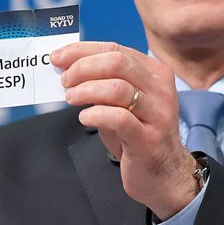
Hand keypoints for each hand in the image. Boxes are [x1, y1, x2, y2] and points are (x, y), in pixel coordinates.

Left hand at [51, 41, 198, 219]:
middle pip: (117, 63)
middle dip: (83, 68)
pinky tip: (85, 118)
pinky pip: (118, 118)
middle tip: (65, 81)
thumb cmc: (139, 136)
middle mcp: (160, 90)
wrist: (165, 174)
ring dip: (86, 90)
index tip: (58, 57)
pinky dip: (96, 114)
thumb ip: (104, 83)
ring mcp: (157, 114)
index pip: (115, 49)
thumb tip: (68, 68)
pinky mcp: (148, 139)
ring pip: (118, 88)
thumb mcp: (124, 103)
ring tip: (71, 98)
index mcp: (155, 73)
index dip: (82, 51)